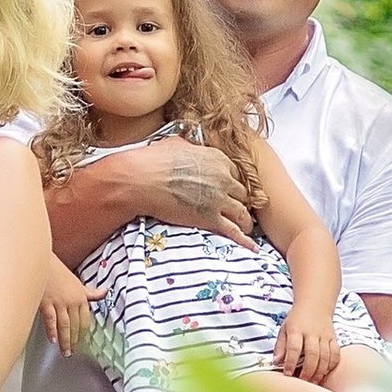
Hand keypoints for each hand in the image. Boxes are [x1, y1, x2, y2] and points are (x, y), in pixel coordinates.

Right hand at [39, 260, 95, 355]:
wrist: (40, 260)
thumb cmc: (56, 271)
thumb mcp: (77, 282)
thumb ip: (90, 292)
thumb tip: (105, 292)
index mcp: (81, 296)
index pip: (86, 319)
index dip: (84, 332)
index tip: (82, 341)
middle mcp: (72, 300)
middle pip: (76, 325)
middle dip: (75, 340)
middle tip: (73, 351)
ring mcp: (59, 302)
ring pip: (65, 325)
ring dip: (66, 340)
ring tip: (65, 351)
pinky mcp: (46, 302)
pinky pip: (51, 320)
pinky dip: (52, 331)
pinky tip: (53, 340)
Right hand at [137, 141, 256, 241]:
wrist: (140, 181)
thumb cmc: (152, 161)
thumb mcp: (175, 144)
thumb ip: (190, 147)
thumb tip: (189, 148)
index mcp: (217, 159)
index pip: (237, 174)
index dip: (235, 184)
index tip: (232, 191)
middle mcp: (223, 178)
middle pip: (243, 194)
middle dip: (241, 202)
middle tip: (238, 210)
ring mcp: (219, 199)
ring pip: (243, 214)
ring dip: (245, 222)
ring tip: (245, 228)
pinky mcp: (210, 218)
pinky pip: (234, 231)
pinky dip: (245, 240)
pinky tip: (252, 247)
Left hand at [272, 304, 340, 382]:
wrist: (315, 304)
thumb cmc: (297, 320)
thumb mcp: (284, 329)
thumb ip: (280, 346)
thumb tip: (276, 362)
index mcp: (296, 330)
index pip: (294, 347)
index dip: (291, 362)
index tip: (287, 373)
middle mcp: (312, 333)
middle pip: (312, 354)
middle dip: (308, 370)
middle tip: (303, 381)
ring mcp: (325, 336)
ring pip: (326, 356)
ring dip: (320, 371)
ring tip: (314, 381)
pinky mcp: (334, 338)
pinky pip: (336, 354)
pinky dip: (332, 365)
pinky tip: (325, 372)